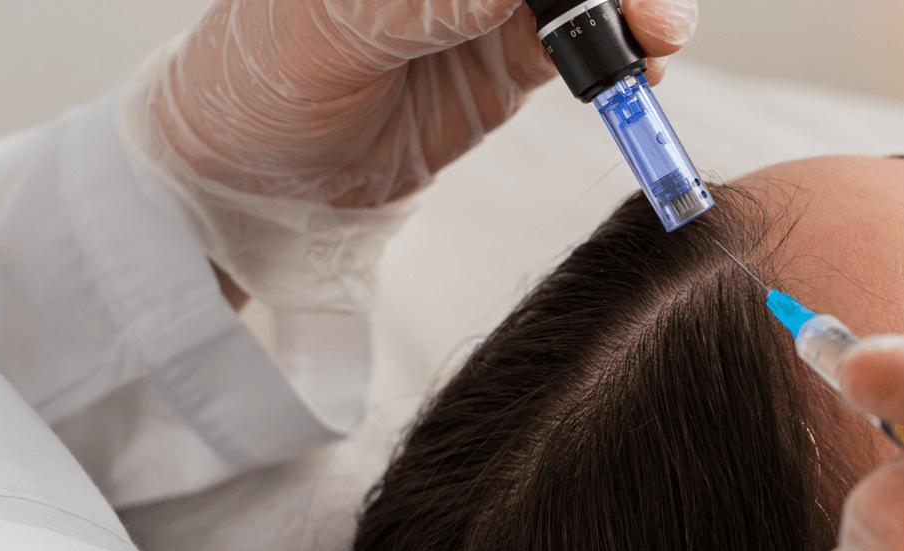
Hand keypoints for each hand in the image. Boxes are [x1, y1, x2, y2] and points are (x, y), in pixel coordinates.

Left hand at [122, 0, 695, 309]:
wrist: (247, 180)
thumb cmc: (249, 86)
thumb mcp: (322, 37)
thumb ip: (415, 4)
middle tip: (650, 16)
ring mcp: (487, 4)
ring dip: (635, 11)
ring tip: (656, 40)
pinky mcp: (510, 56)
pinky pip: (585, 44)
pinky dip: (625, 54)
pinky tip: (641, 69)